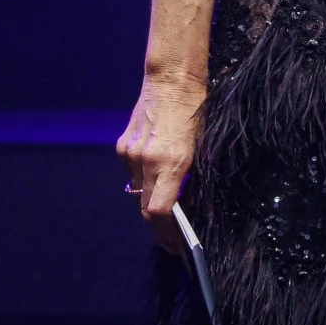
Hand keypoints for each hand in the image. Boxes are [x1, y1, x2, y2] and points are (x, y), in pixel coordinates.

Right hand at [117, 72, 205, 254]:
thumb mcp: (203, 145)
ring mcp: (130, 154)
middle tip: (172, 241)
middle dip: (159, 228)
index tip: (176, 245)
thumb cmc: (198, 109)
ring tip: (167, 212)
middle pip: (144, 208)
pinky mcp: (122, 146)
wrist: (171, 79)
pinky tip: (156, 177)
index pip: (159, 211)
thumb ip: (191, 175)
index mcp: (171, 162)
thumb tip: (185, 201)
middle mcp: (146, 161)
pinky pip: (132, 173)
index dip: (167, 233)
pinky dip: (144, 180)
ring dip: (150, 202)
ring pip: (137, 191)